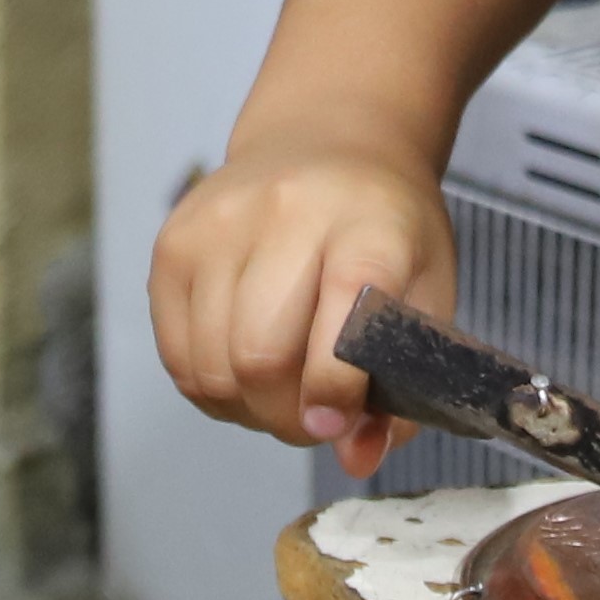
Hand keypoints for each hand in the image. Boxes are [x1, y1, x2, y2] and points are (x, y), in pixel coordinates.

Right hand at [149, 143, 453, 474]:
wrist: (327, 142)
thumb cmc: (385, 228)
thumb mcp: (426, 292)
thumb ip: (405, 380)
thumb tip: (358, 456)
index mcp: (368, 224)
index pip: (342, 322)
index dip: (335, 392)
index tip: (337, 425)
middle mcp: (286, 213)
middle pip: (259, 356)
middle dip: (287, 416)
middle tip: (313, 419)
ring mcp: (218, 225)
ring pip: (212, 367)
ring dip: (247, 410)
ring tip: (280, 396)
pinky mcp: (173, 243)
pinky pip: (177, 357)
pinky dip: (211, 389)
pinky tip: (243, 374)